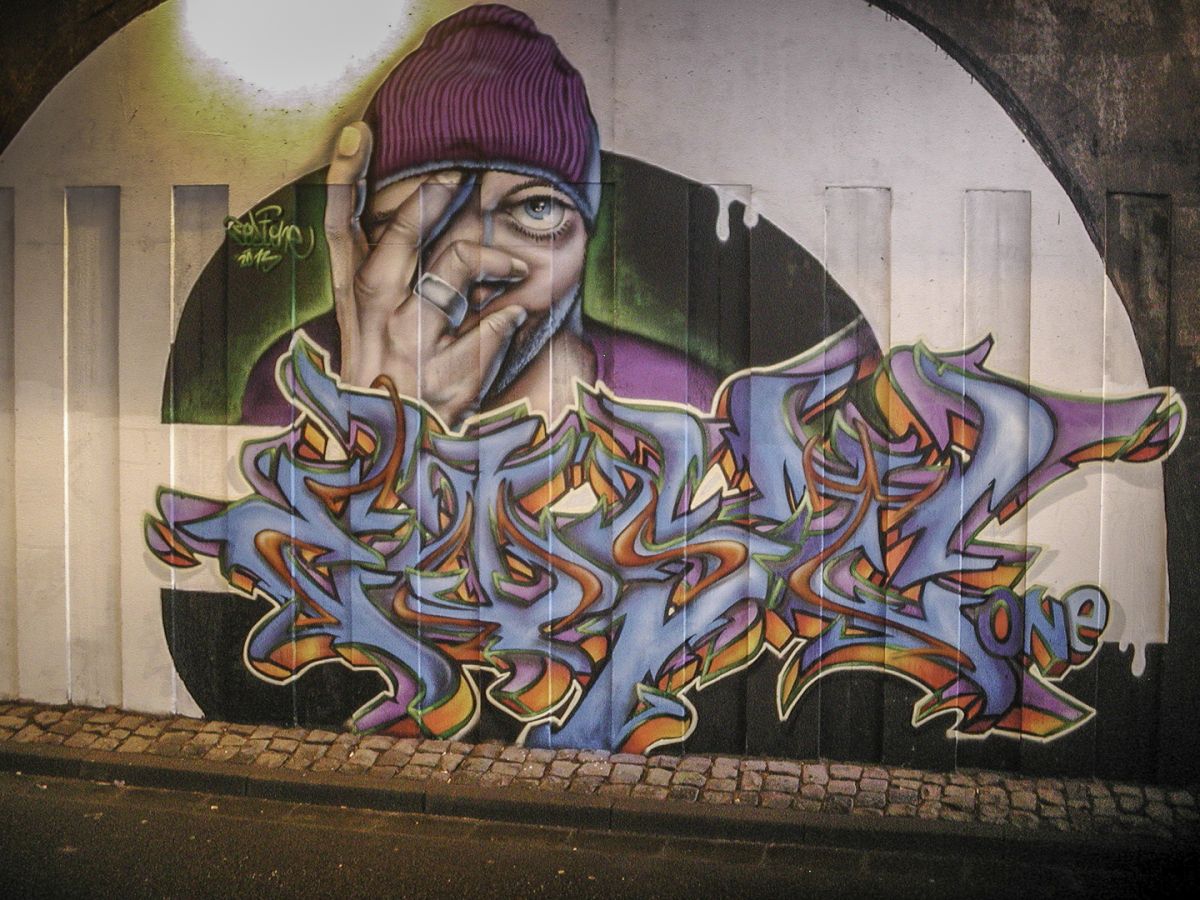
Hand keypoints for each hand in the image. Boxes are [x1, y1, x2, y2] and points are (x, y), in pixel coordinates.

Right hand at [324, 121, 529, 426]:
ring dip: (495, 255)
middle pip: (402, 236)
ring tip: (517, 264)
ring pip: (455, 269)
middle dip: (433, 198)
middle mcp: (376, 316)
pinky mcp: (447, 379)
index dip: (345, 177)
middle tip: (461, 180)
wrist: (387, 458)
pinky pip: (491, 326)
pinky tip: (515, 317)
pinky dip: (508, 319)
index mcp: (354, 299)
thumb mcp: (368, 330)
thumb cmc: (386, 383)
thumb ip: (385, 278)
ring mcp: (410, 347)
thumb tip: (426, 221)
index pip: (339, 228)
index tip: (360, 131)